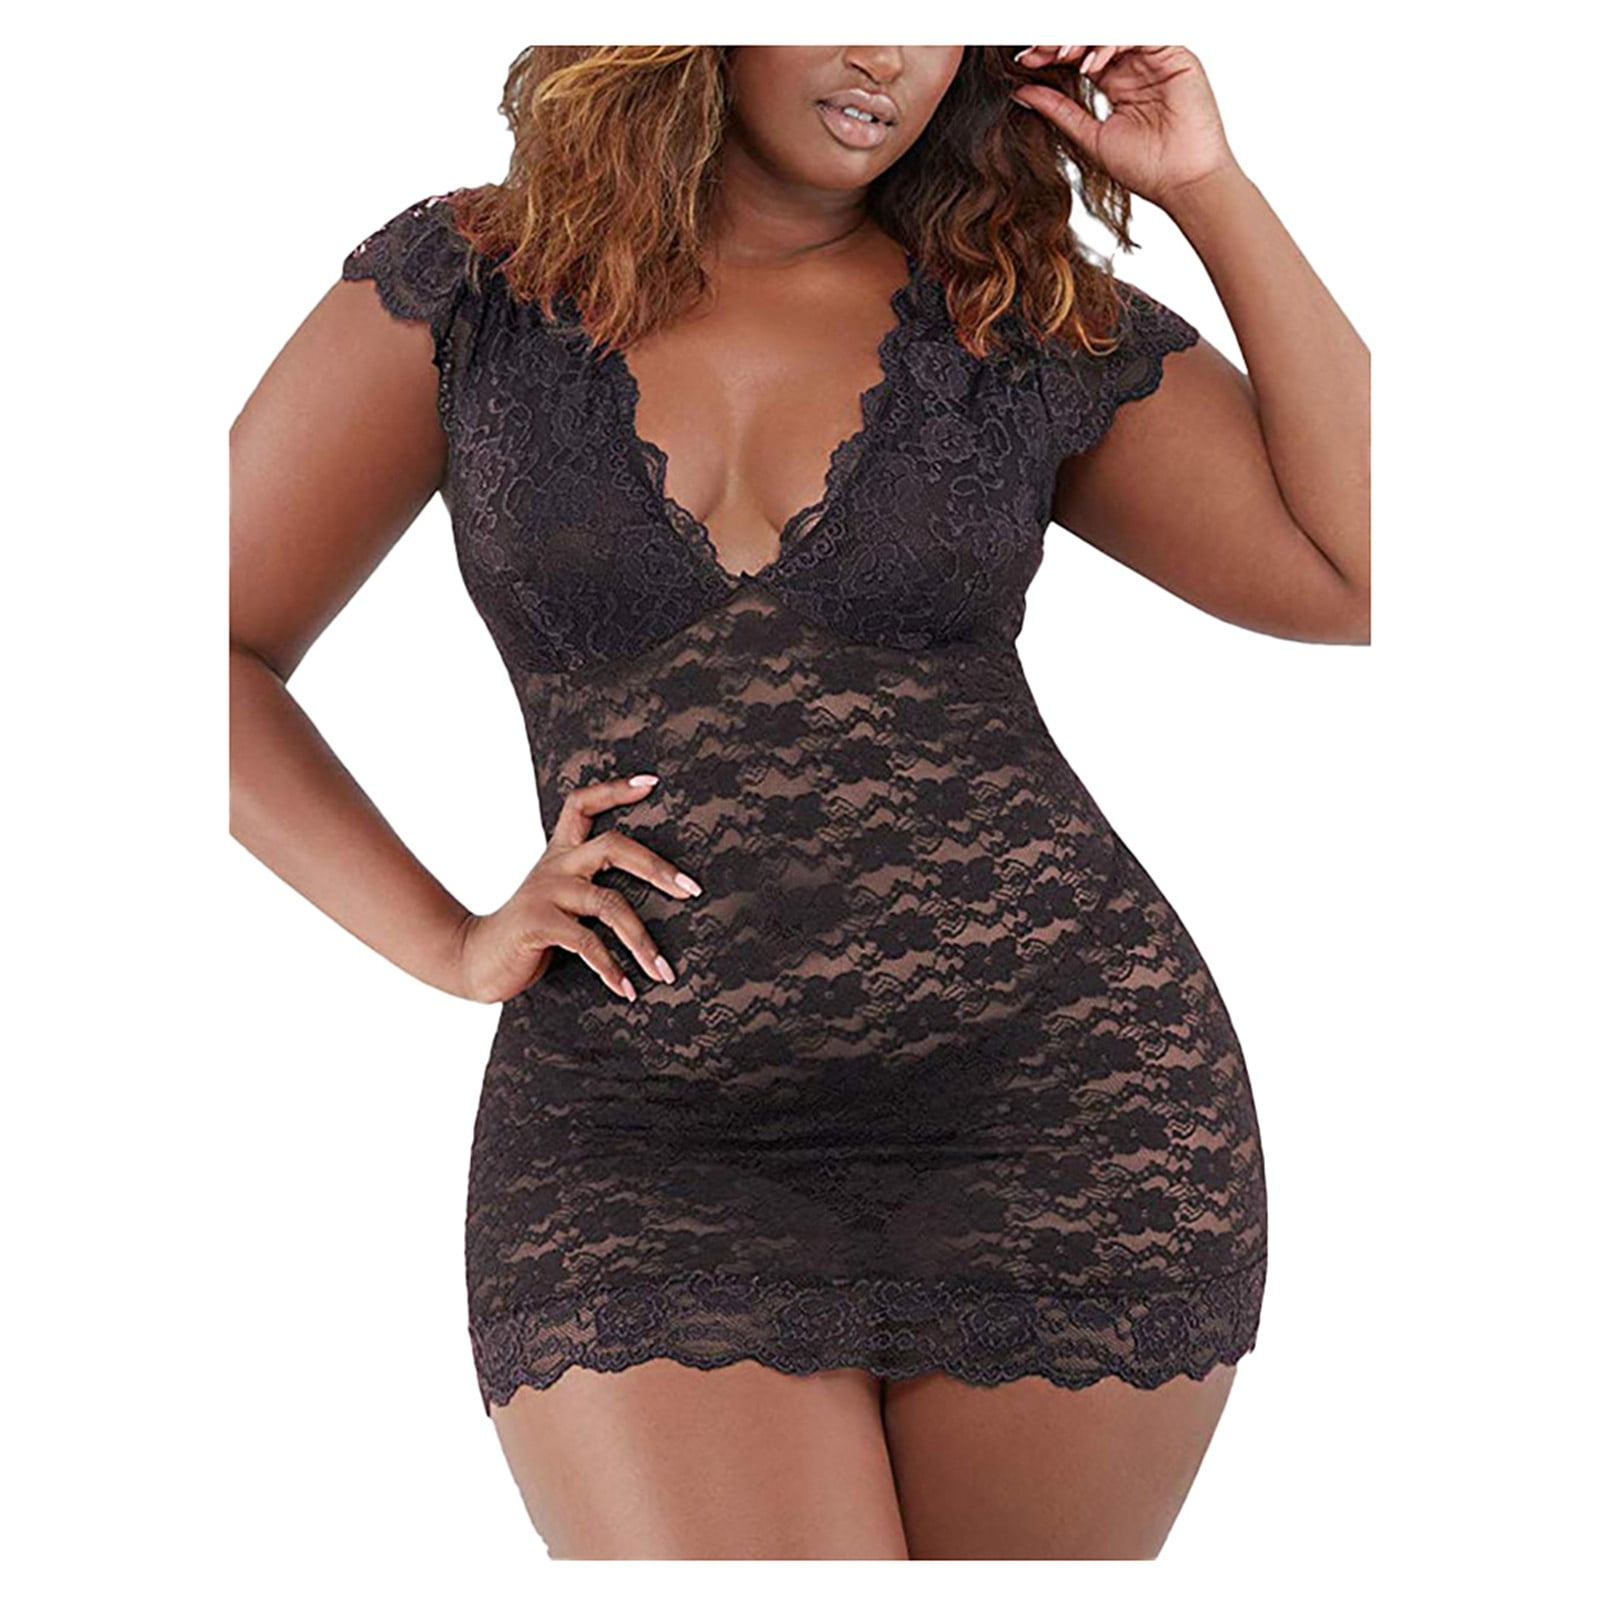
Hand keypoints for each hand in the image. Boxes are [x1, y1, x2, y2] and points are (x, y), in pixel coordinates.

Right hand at [453, 771, 701, 1003]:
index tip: (651, 783)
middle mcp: (556, 865)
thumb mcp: (557, 897)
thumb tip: (657, 894)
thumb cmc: (530, 931)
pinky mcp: (537, 923)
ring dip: (642, 941)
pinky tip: (626, 989)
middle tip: (691, 891)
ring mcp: (546, 892)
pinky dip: (611, 968)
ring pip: (609, 903)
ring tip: (663, 971)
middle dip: (657, 867)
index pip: (582, 804)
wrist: (475, 958)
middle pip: (613, 846)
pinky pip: (587, 942)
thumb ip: (591, 887)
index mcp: (560, 853)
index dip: (615, 790)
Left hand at [1009, 46, 1237, 211]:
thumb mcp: (1090, 136)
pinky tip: (1092, 67)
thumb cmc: (1146, 168)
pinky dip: (1110, 44)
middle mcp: (1135, 66)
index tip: (1024, 62)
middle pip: (1093, 37)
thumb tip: (1021, 91)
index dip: (1052, 53)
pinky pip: (1138, 34)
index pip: (1079, 54)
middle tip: (1036, 51)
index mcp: (1116, 83)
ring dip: (1083, 38)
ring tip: (1061, 55)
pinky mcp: (1175, 54)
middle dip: (1061, 40)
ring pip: (1113, 29)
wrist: (1182, 182)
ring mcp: (1154, 58)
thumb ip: (1059, 110)